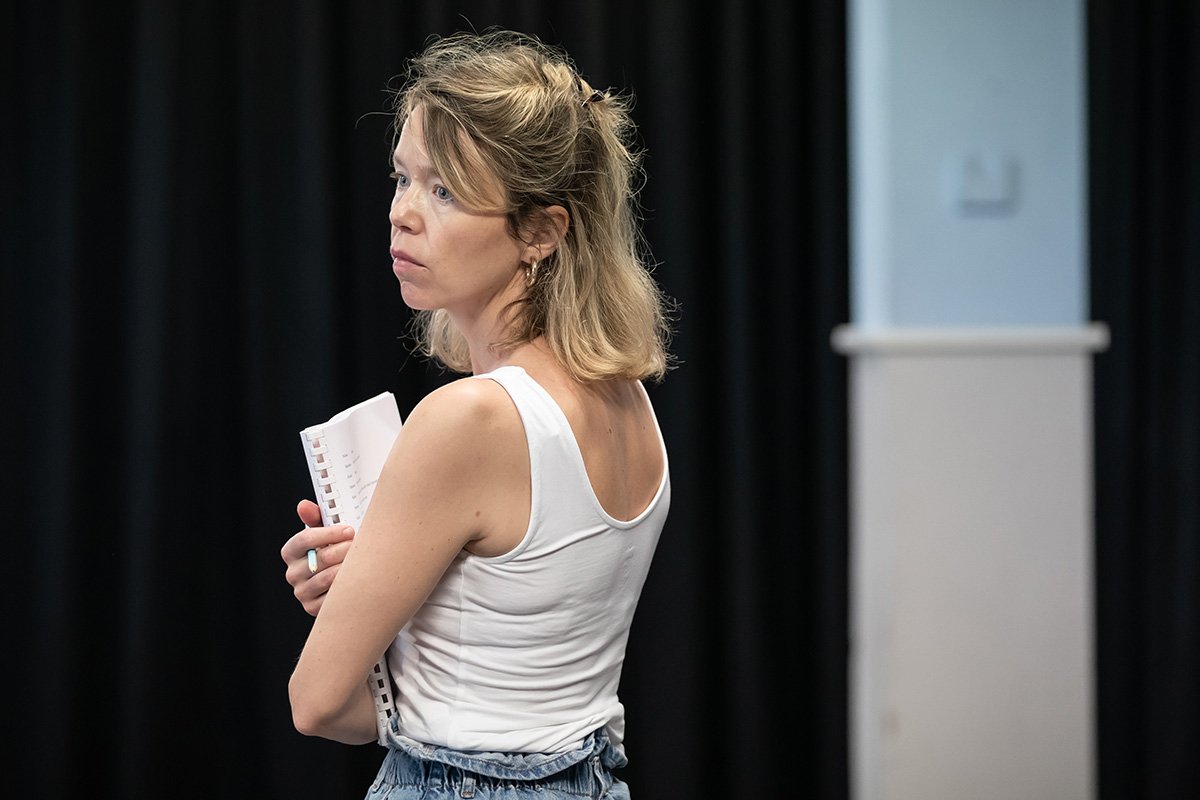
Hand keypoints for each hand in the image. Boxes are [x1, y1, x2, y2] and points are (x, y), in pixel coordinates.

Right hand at [280, 499, 354, 616]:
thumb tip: (304, 505)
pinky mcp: (313, 608)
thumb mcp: (324, 534)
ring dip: (349, 567)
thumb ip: (315, 518)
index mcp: (291, 552)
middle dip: (344, 550)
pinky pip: (333, 597)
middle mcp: (292, 573)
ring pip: (328, 578)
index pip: (304, 539)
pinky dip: (348, 587)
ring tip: (363, 560)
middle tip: (361, 545)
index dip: (329, 533)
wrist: (341, 582)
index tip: (349, 530)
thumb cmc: (333, 552)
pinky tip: (358, 579)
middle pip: (320, 559)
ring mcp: (302, 592)